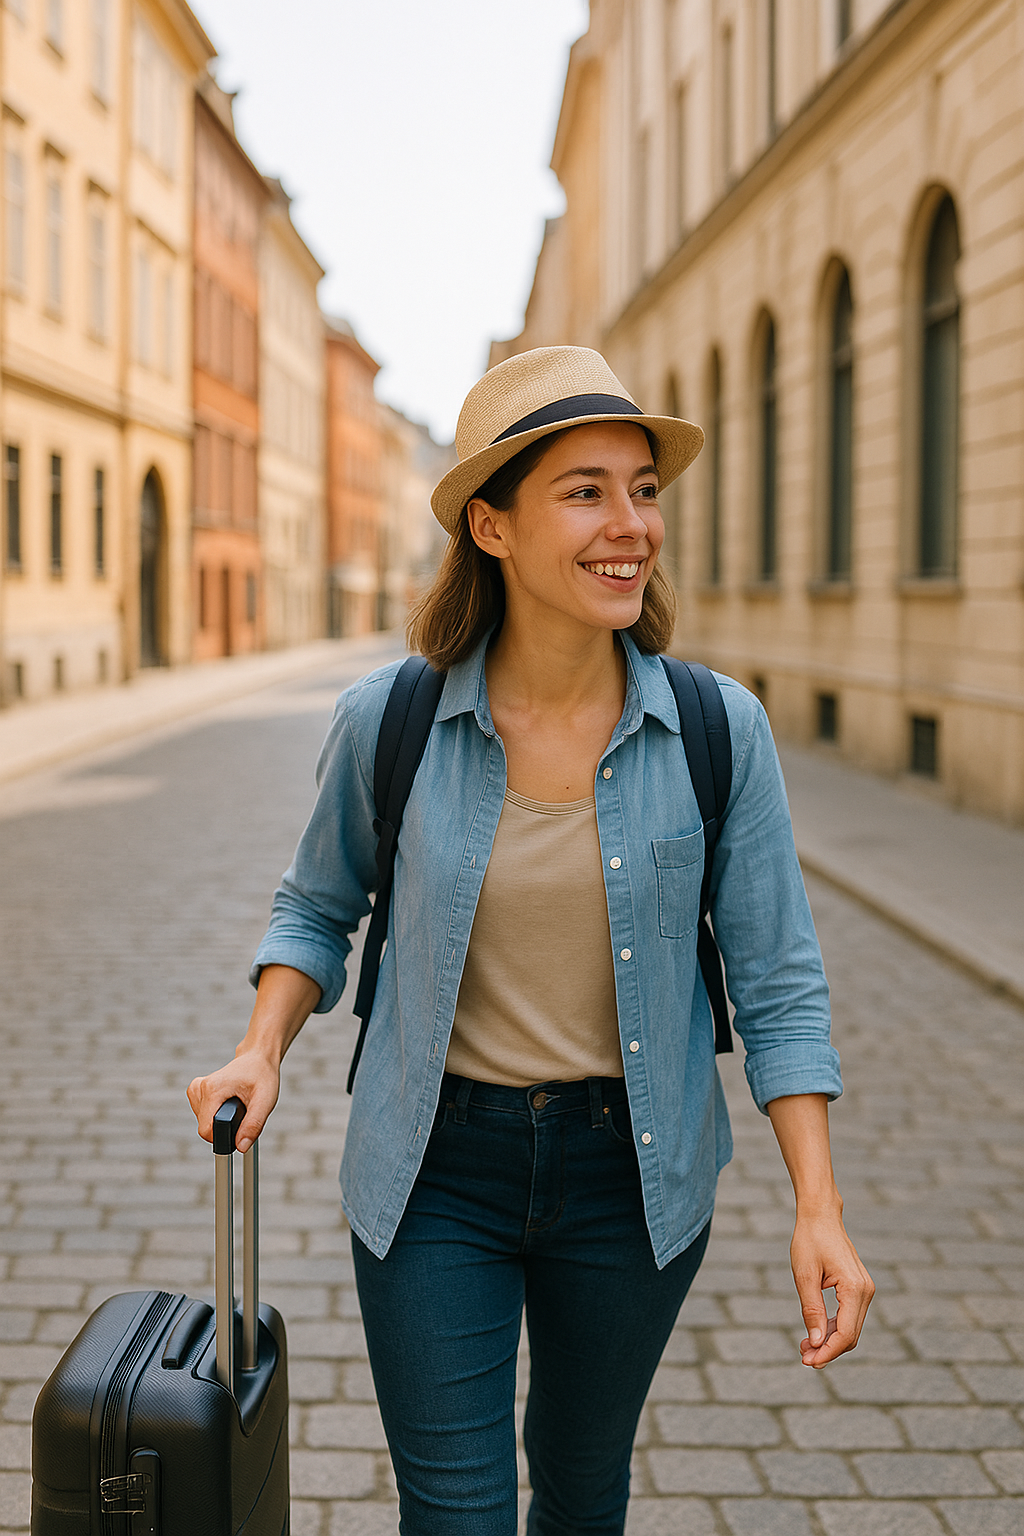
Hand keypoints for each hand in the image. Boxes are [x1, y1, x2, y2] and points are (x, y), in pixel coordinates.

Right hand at [186, 1048, 280, 1154]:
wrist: (257, 1058)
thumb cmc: (262, 1075)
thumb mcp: (265, 1100)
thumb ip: (253, 1125)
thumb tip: (241, 1147)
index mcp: (212, 1089)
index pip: (206, 1130)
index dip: (223, 1137)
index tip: (239, 1131)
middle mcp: (200, 1088)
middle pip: (205, 1128)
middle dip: (225, 1127)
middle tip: (243, 1112)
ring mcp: (196, 1089)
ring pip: (203, 1123)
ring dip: (220, 1121)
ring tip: (237, 1105)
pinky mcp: (196, 1092)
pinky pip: (202, 1116)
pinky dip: (215, 1115)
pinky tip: (227, 1104)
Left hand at [791, 1208, 873, 1367]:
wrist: (820, 1216)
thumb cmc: (810, 1240)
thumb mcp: (804, 1275)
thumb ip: (811, 1310)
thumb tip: (816, 1343)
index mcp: (855, 1289)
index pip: (845, 1334)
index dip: (827, 1352)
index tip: (807, 1362)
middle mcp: (865, 1292)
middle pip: (850, 1335)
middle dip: (828, 1350)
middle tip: (803, 1357)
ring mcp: (865, 1290)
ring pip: (850, 1328)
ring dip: (830, 1341)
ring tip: (805, 1348)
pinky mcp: (859, 1289)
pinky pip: (849, 1317)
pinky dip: (833, 1328)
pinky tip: (815, 1333)